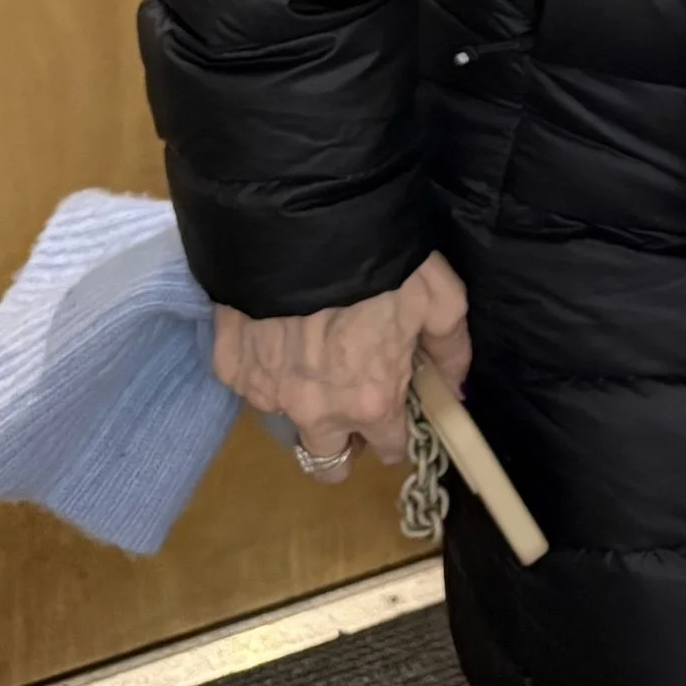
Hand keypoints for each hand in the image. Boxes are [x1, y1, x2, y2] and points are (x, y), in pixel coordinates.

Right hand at [211, 251, 470, 477]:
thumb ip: (450, 349)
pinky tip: (277, 328)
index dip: (396, 432)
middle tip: (351, 401)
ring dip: (302, 399)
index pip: (388, 449)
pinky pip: (250, 382)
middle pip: (328, 461)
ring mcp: (266, 392)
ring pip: (287, 419)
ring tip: (312, 350)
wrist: (302, 224)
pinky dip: (265, 365)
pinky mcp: (230, 368)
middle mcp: (314, 412)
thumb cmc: (382, 260)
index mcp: (370, 402)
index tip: (396, 411)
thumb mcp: (439, 297)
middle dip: (343, 442)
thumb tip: (455, 385)